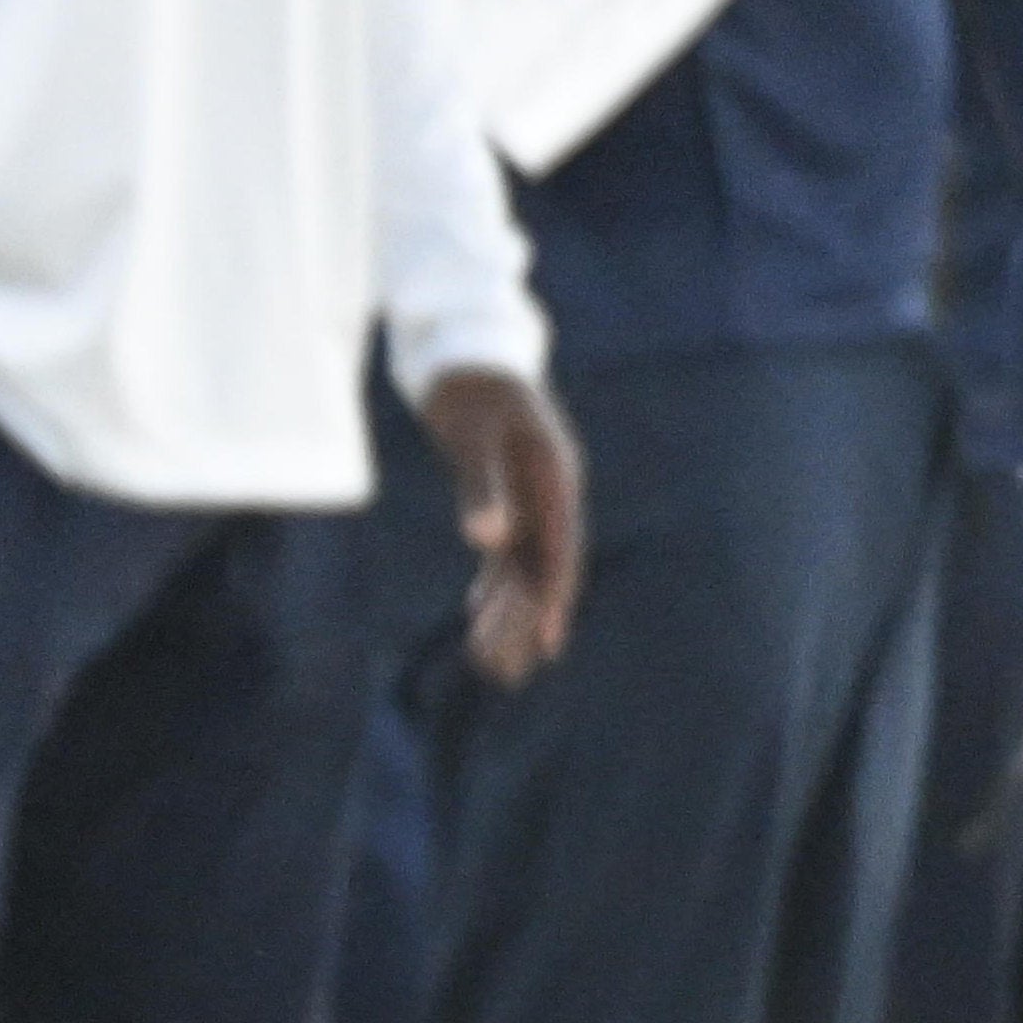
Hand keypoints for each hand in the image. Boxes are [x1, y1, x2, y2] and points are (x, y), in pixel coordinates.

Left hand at [418, 362, 584, 684]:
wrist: (465, 349)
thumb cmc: (470, 386)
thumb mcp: (472, 433)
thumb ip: (480, 485)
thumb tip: (486, 540)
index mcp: (553, 480)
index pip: (557, 553)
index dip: (552, 601)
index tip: (545, 644)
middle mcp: (548, 495)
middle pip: (540, 568)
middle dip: (523, 621)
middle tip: (503, 673)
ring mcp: (528, 496)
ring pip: (522, 565)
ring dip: (506, 611)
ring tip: (489, 662)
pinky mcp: (505, 494)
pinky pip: (504, 550)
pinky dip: (491, 583)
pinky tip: (477, 613)